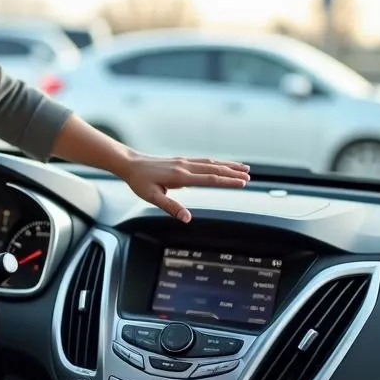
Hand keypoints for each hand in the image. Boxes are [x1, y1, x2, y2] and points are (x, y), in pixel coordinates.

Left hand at [121, 152, 249, 221]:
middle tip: (249, 177)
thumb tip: (187, 218)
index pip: (209, 179)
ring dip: (228, 166)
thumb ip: (171, 207)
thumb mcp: (152, 197)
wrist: (130, 164)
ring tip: (243, 168)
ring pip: (211, 163)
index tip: (242, 183)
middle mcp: (185, 166)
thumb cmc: (140, 181)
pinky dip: (217, 162)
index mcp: (180, 176)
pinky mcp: (181, 161)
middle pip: (214, 169)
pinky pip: (203, 161)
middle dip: (233, 173)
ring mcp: (184, 162)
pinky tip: (222, 164)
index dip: (227, 181)